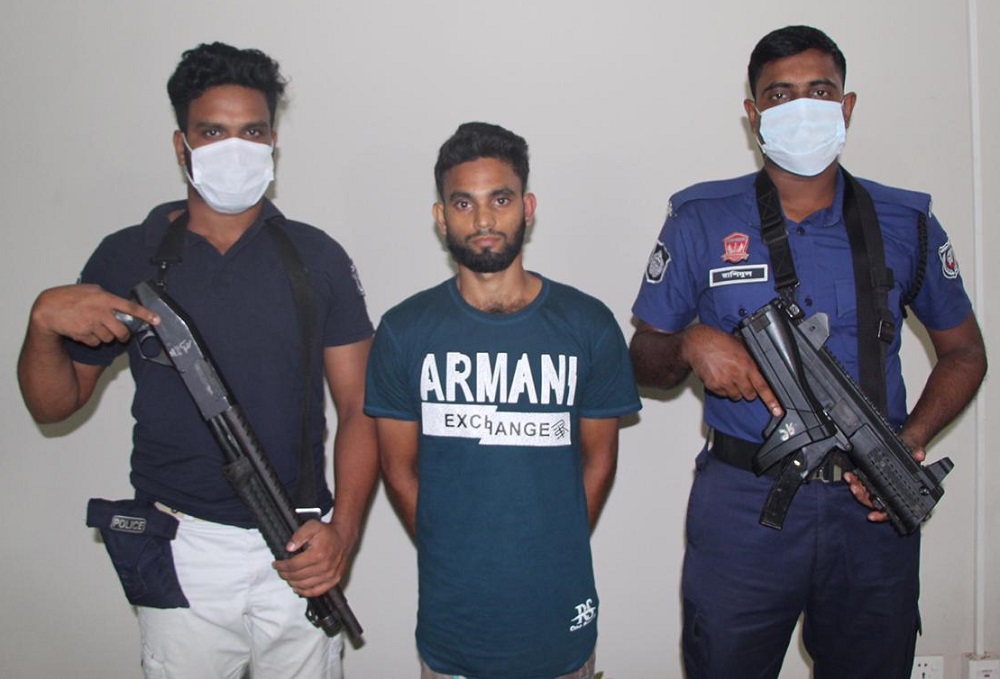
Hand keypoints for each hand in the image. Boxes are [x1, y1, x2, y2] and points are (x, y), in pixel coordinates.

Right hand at [31, 284, 157, 345]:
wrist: (47, 309)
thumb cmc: (69, 297)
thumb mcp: (90, 291)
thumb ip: (106, 297)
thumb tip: (121, 306)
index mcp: (104, 298)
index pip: (130, 307)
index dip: (145, 314)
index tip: (157, 320)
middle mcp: (100, 311)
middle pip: (122, 331)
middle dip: (123, 335)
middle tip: (121, 334)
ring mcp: (92, 324)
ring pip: (109, 338)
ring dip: (105, 336)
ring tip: (93, 326)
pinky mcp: (83, 335)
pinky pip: (96, 342)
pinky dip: (92, 340)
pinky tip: (84, 331)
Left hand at [272, 520, 356, 597]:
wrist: (343, 538)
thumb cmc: (327, 533)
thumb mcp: (311, 526)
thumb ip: (299, 535)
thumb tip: (289, 548)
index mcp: (318, 554)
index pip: (293, 565)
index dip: (281, 566)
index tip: (275, 564)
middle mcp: (325, 567)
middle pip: (297, 577)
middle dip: (285, 574)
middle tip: (280, 570)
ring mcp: (330, 575)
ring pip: (305, 586)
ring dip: (292, 583)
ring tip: (288, 577)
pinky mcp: (333, 580)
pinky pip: (316, 591)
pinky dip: (304, 592)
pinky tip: (297, 587)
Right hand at [684, 325, 781, 415]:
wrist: (698, 344)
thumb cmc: (719, 342)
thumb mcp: (742, 346)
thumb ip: (752, 360)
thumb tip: (761, 370)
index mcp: (747, 364)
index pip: (763, 386)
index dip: (771, 400)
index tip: (777, 410)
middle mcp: (737, 374)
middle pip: (750, 395)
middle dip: (749, 391)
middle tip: (743, 380)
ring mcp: (725, 382)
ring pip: (736, 396)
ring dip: (735, 390)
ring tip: (729, 377)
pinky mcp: (714, 386)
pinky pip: (723, 395)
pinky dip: (723, 389)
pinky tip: (720, 377)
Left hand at [844, 444, 925, 521]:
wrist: (905, 447)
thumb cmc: (911, 456)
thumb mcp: (915, 453)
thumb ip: (917, 454)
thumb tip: (919, 455)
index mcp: (900, 492)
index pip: (892, 509)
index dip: (882, 515)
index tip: (873, 516)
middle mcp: (887, 491)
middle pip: (873, 501)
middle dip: (862, 497)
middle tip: (856, 490)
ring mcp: (877, 484)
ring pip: (864, 493)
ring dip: (856, 489)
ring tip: (851, 481)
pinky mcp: (869, 476)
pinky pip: (860, 482)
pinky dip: (853, 480)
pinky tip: (849, 476)